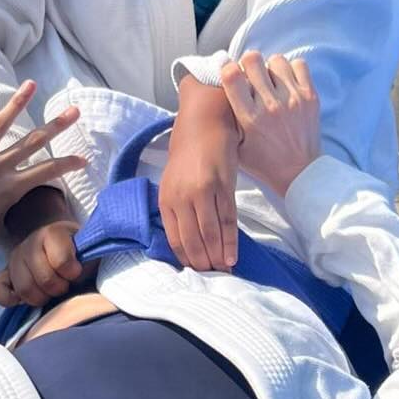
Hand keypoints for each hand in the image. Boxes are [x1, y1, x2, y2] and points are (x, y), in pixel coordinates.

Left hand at [0, 81, 84, 279]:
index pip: (48, 170)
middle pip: (34, 140)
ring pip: (3, 123)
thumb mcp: (0, 222)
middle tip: (74, 110)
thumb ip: (13, 205)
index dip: (69, 164)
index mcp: (12, 187)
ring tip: (31, 83)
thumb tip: (22, 197)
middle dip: (57, 125)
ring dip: (19, 102)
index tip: (84, 158)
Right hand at [0, 220, 89, 307]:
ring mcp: (14, 259)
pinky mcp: (4, 273)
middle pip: (43, 279)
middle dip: (58, 288)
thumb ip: (89, 259)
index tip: (77, 273)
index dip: (72, 272)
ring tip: (49, 293)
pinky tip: (23, 299)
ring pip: (23, 288)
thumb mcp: (89, 250)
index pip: (60, 261)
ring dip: (40, 297)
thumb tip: (80, 271)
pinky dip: (9, 298)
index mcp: (53, 233)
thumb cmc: (77, 252)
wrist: (60, 244)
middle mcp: (29, 243)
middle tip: (65, 286)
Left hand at [160, 80, 240, 271]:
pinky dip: (230, 242)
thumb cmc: (189, 150)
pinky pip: (227, 221)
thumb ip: (178, 205)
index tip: (196, 271)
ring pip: (210, 234)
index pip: (175, 239)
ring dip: (217, 257)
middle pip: (193, 241)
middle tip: (212, 277)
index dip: (186, 258)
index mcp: (166, 198)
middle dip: (203, 263)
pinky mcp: (222, 187)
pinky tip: (232, 256)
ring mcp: (202, 193)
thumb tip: (188, 237)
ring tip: (224, 272)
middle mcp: (181, 198)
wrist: (205, 120)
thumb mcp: (174, 179)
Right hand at [221, 52, 320, 199]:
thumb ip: (228, 117)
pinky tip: (286, 84)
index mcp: (249, 117)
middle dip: (248, 65)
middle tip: (251, 78)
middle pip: (253, 60)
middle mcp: (271, 105)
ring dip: (270, 68)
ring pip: (276, 60)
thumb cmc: (264, 161)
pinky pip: (298, 65)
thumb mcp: (236, 145)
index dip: (229, 70)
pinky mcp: (311, 96)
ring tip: (270, 82)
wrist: (300, 172)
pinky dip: (291, 70)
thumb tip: (222, 86)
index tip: (232, 76)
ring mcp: (293, 99)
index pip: (232, 75)